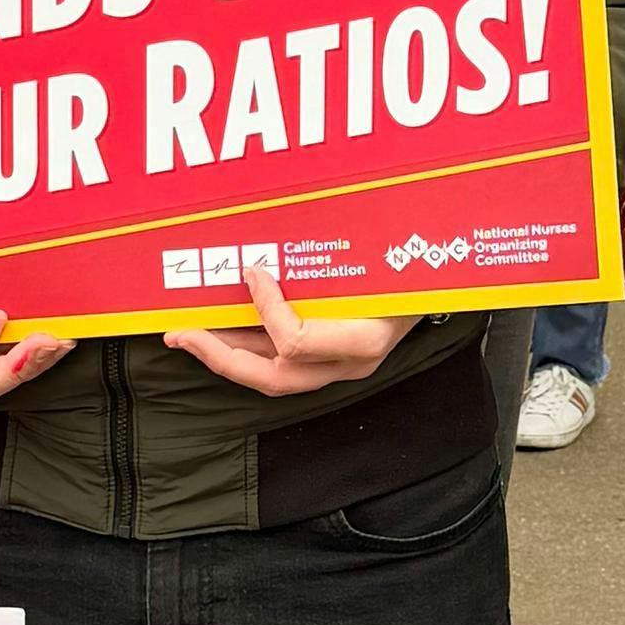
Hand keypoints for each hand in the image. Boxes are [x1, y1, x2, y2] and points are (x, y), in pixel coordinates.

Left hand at [166, 268, 405, 396]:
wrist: (445, 282)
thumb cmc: (415, 264)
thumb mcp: (382, 255)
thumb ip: (332, 251)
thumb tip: (273, 247)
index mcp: (364, 339)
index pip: (295, 342)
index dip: (264, 309)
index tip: (251, 271)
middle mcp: (349, 363)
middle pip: (272, 377)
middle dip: (218, 355)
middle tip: (180, 332)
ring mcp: (339, 368)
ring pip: (269, 377)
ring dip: (224, 355)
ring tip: (189, 335)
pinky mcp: (330, 362)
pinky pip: (279, 364)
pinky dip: (245, 348)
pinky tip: (222, 330)